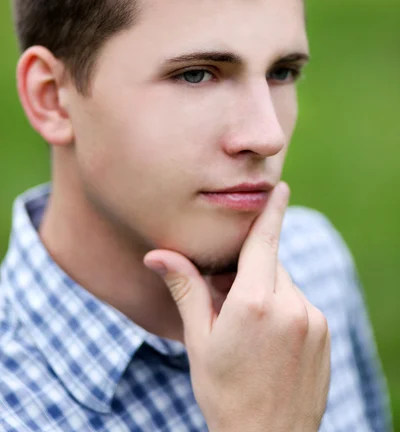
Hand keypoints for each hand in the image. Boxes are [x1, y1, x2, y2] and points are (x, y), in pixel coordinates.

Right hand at [144, 182, 330, 431]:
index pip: (264, 241)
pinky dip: (285, 308)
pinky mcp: (323, 333)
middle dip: (250, 269)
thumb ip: (186, 289)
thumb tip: (155, 255)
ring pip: (285, 284)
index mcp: (254, 302)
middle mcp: (290, 305)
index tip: (281, 187)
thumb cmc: (224, 392)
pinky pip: (301, 304)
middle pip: (269, 264)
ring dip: (267, 290)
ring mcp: (312, 320)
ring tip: (248, 328)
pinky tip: (270, 340)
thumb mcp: (200, 340)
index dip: (272, 210)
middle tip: (227, 297)